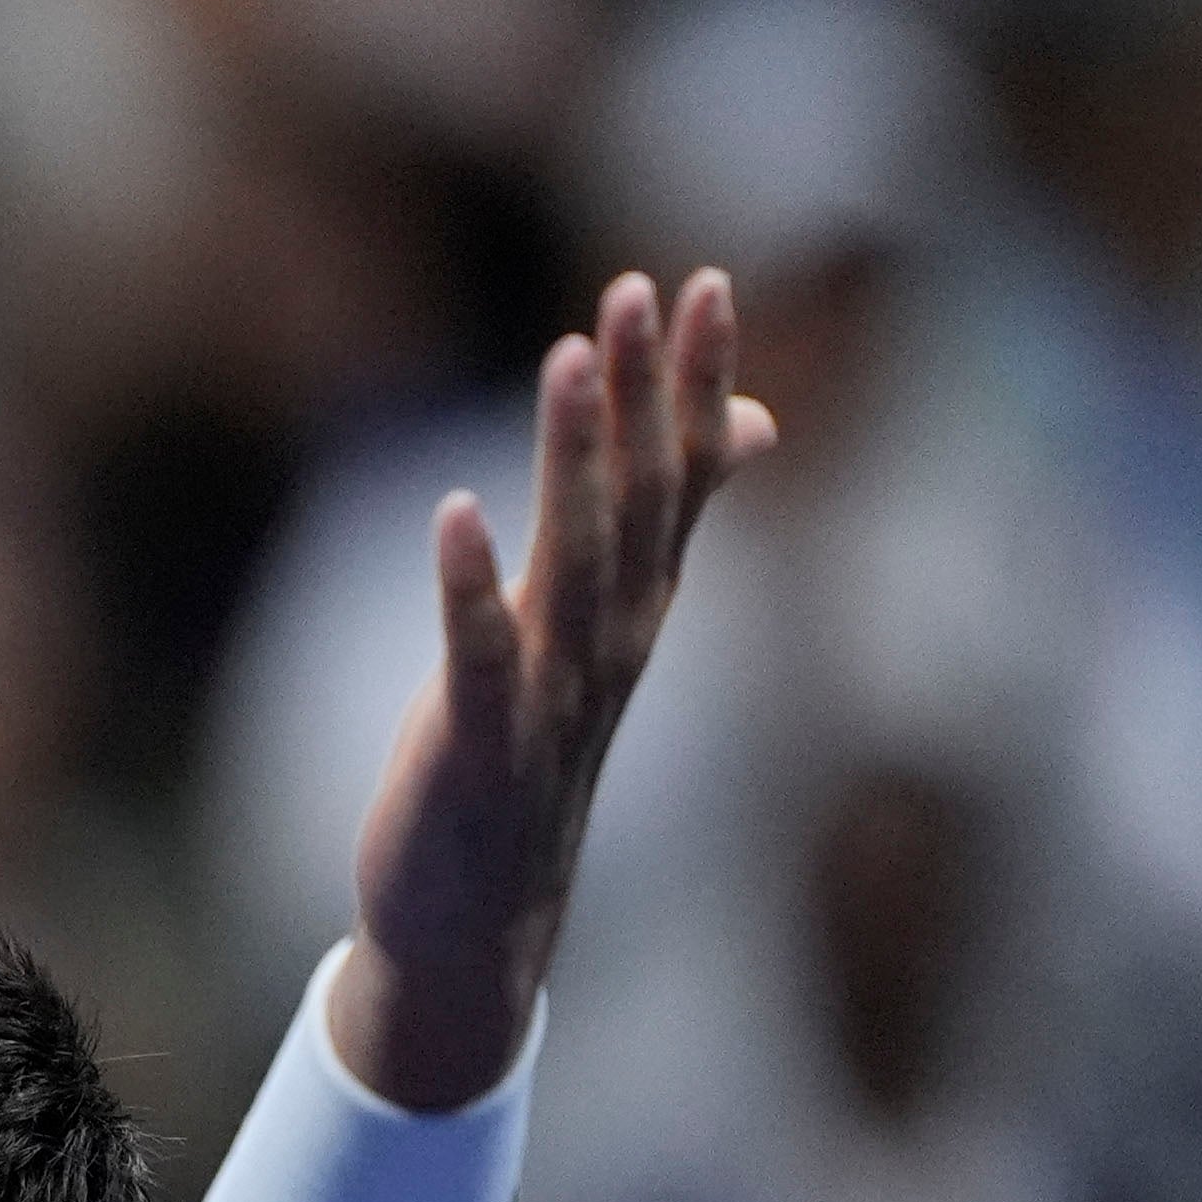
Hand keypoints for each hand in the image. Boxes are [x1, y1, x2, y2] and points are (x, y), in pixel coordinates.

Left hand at [340, 267, 776, 1105]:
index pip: (683, 476)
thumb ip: (664, 520)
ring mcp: (553, 696)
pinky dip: (472, 586)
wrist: (483, 920)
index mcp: (639, 608)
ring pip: (576, 562)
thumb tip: (745, 425)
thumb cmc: (534, 752)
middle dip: (643, 394)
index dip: (697, 381)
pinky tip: (456, 510)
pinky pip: (483, 656)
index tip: (706, 281)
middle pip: (638, 500)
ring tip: (568, 357)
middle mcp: (614, 643)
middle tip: (642, 289)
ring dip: (573, 459)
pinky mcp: (481, 744)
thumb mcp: (603, 627)